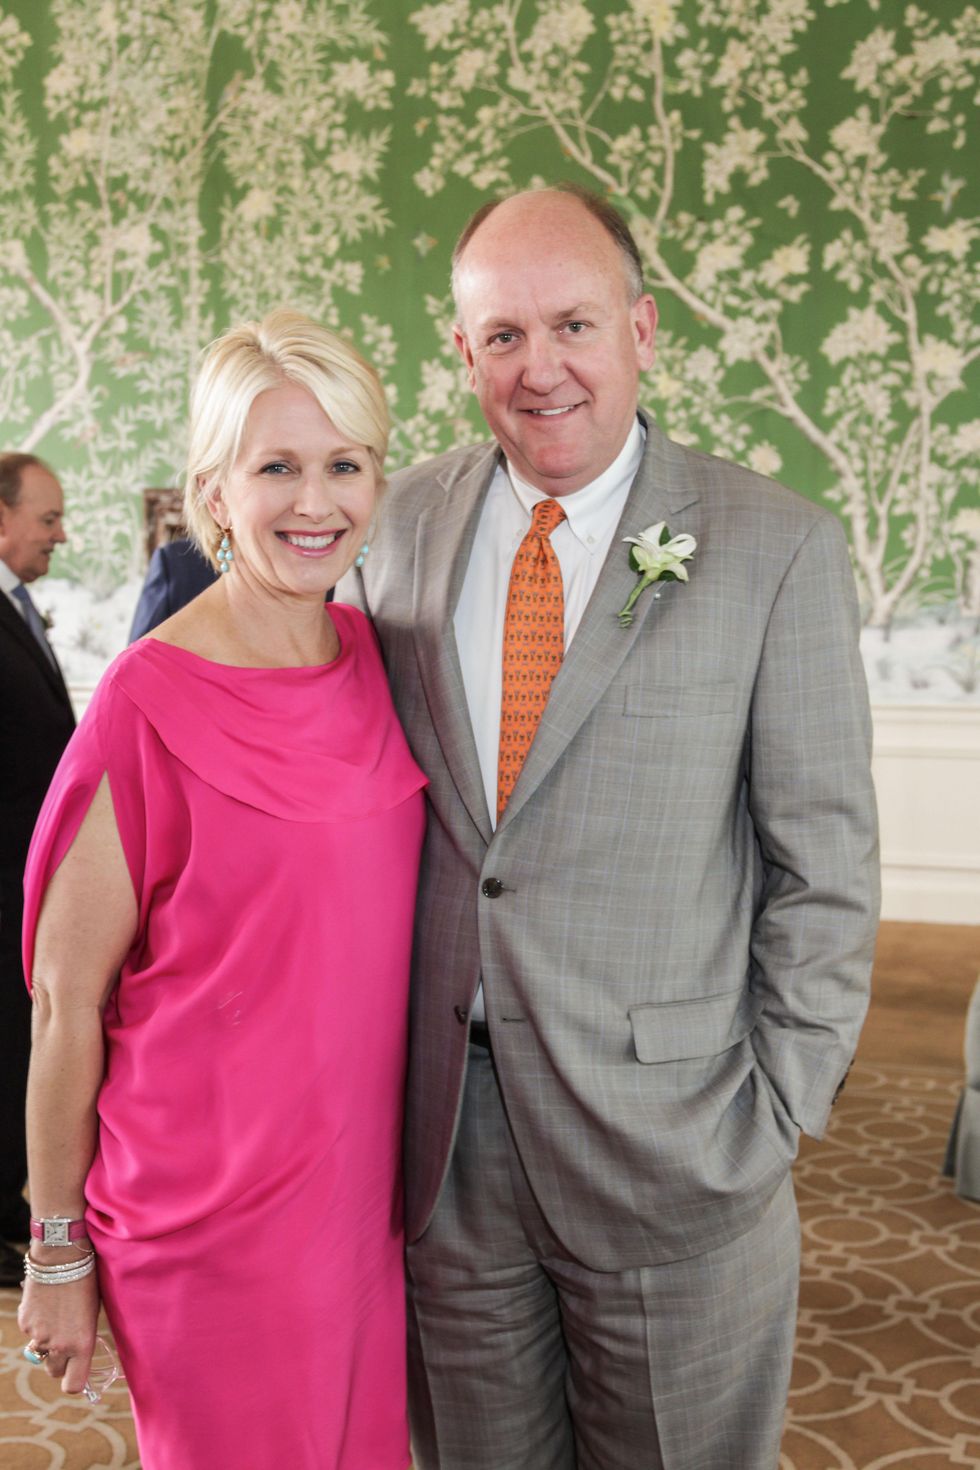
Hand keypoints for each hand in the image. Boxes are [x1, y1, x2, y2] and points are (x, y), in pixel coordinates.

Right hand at [18, 1269, 99, 1395]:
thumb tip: (76, 1352)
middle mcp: (58, 1345)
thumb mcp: (92, 1312)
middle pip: (54, 1372)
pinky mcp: (24, 1323)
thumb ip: (83, 1336)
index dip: (74, 1381)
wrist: (61, 1257)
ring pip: (40, 1352)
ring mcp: (38, 1335)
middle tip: (67, 1341)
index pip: (73, 1385)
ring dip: (47, 1343)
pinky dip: (37, 1325)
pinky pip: (31, 1334)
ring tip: (57, 1317)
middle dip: (59, 1362)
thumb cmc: (86, 1281)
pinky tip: (47, 1305)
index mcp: (81, 1343)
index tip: (77, 1371)